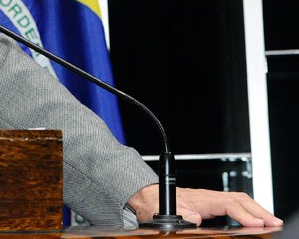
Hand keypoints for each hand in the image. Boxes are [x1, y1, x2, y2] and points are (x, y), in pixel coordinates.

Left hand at [127, 184, 283, 226]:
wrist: (147, 197)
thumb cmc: (154, 203)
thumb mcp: (162, 211)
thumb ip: (180, 214)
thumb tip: (195, 219)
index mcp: (199, 198)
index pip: (227, 203)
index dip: (243, 213)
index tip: (256, 223)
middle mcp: (207, 197)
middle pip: (238, 199)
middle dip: (257, 210)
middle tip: (273, 222)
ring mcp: (209, 200)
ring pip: (238, 201)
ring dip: (255, 209)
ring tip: (270, 220)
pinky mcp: (210, 205)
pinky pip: (233, 205)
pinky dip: (247, 210)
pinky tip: (254, 219)